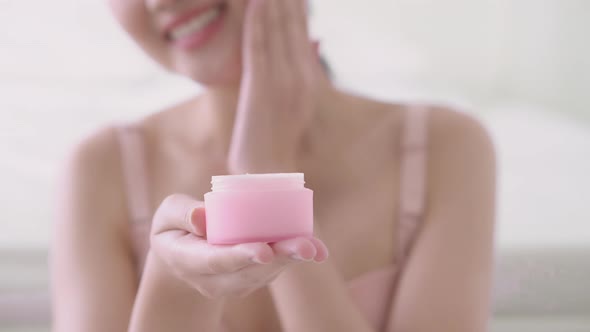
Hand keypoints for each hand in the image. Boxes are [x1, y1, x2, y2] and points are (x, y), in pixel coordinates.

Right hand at [149, 194, 328, 297]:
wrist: (180, 257)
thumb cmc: (174, 229)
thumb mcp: (166, 215)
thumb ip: (181, 212)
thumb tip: (201, 217)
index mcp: (189, 261)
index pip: (216, 261)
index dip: (241, 256)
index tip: (263, 251)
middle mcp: (214, 279)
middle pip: (249, 272)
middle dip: (279, 259)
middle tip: (305, 248)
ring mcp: (233, 283)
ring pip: (265, 273)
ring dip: (290, 259)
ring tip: (314, 247)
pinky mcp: (250, 280)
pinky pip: (273, 270)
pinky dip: (293, 258)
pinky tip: (317, 249)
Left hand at [229, 0, 322, 173]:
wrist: (267, 171)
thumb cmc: (274, 140)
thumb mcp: (292, 107)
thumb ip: (297, 78)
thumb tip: (304, 51)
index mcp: (308, 81)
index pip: (301, 32)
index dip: (295, 6)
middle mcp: (301, 77)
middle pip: (292, 25)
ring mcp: (282, 81)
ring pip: (276, 30)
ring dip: (270, 1)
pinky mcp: (261, 87)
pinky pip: (258, 46)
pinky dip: (256, 21)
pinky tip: (254, 2)